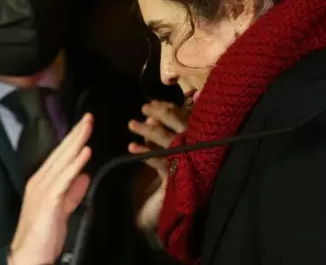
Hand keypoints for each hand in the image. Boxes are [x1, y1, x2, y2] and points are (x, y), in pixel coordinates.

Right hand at [9, 114, 93, 264]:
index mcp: (42, 181)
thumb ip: (73, 191)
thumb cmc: (44, 234)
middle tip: (89, 117)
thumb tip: (85, 175)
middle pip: (60, 153)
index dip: (73, 139)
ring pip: (62, 161)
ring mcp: (43, 189)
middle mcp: (40, 181)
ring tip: (88, 127)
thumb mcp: (63, 208)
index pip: (60, 156)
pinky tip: (85, 152)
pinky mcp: (49, 200)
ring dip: (76, 143)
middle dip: (76, 134)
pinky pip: (64, 178)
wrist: (29, 255)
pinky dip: (75, 164)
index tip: (85, 125)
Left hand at [128, 101, 188, 236]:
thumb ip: (156, 138)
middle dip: (163, 114)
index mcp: (191, 145)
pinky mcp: (177, 182)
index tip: (153, 103)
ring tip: (131, 124)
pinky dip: (147, 154)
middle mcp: (194, 154)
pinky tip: (132, 148)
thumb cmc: (153, 187)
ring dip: (151, 132)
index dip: (168, 109)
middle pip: (182, 126)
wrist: (151, 221)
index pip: (184, 120)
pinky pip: (162, 163)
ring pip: (172, 143)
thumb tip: (151, 117)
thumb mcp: (155, 156)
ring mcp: (188, 167)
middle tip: (145, 108)